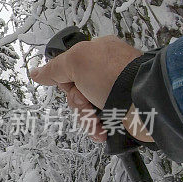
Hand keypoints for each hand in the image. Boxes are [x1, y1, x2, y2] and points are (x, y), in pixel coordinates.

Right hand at [29, 35, 151, 141]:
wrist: (146, 104)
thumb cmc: (116, 77)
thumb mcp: (77, 61)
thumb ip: (54, 67)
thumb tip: (36, 72)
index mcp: (98, 52)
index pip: (67, 67)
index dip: (64, 79)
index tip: (69, 83)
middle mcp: (105, 71)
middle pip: (74, 90)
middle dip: (76, 101)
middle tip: (86, 99)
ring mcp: (112, 92)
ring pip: (84, 108)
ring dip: (85, 117)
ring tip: (97, 119)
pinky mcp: (119, 111)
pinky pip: (97, 121)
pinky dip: (96, 127)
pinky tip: (101, 128)